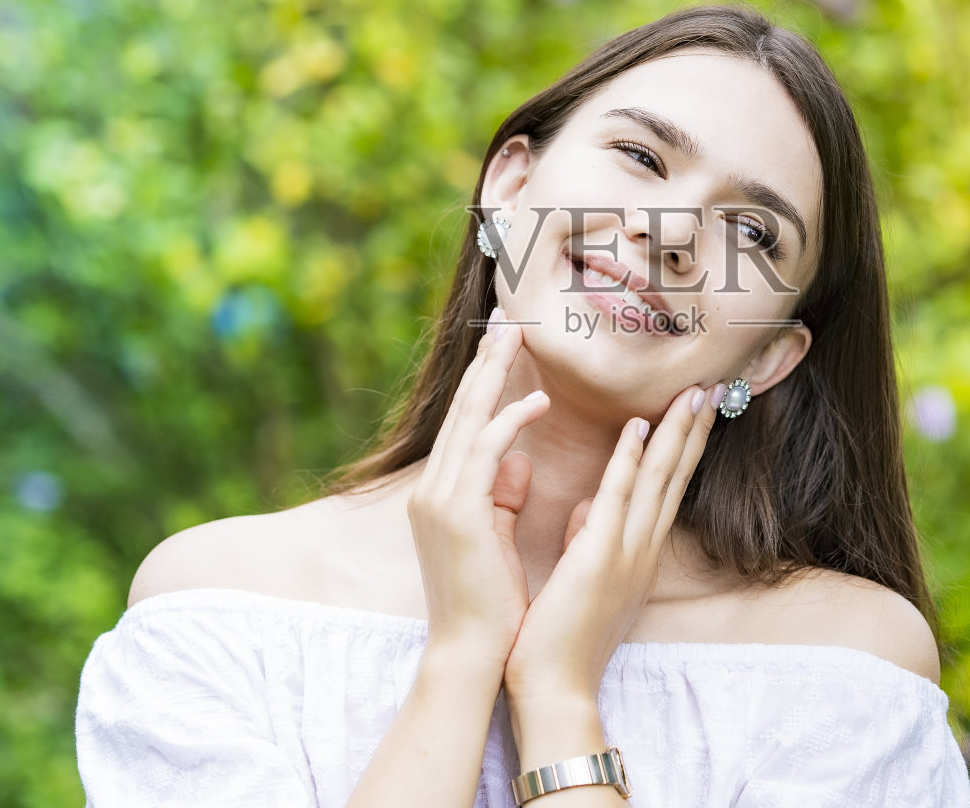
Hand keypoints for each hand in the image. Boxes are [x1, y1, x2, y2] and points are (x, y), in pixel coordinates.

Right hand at [407, 306, 550, 672]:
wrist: (473, 652)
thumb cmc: (492, 601)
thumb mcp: (496, 536)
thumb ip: (503, 495)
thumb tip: (519, 461)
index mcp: (441, 495)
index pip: (464, 424)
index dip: (484, 381)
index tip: (503, 343)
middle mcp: (432, 490)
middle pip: (460, 410)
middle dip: (485, 361)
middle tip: (508, 317)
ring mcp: (439, 499)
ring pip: (468, 420)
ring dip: (495, 374)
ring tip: (519, 335)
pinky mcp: (457, 512)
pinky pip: (485, 451)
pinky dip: (510, 421)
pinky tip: (537, 401)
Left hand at [502, 382, 721, 703]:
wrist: (553, 688)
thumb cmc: (560, 639)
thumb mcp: (581, 579)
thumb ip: (587, 538)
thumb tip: (587, 505)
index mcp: (635, 554)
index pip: (664, 489)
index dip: (681, 447)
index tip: (693, 410)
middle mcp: (641, 549)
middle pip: (674, 477)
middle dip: (693, 431)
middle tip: (712, 387)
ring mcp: (625, 553)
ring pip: (657, 480)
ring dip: (676, 433)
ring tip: (693, 393)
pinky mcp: (600, 559)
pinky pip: (619, 499)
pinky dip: (631, 461)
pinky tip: (639, 428)